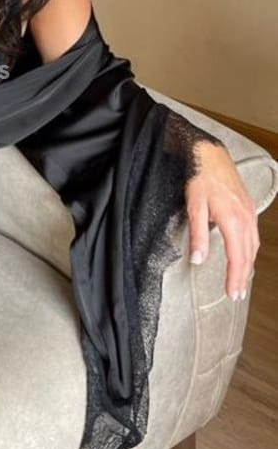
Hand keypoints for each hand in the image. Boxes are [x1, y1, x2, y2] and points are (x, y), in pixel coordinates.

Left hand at [185, 140, 260, 300]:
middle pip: (248, 255)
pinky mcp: (248, 207)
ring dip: (248, 265)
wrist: (210, 154)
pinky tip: (245, 254)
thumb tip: (199, 259)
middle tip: (237, 294)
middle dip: (243, 277)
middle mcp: (245, 218)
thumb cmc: (200, 178)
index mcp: (233, 221)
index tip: (232, 294)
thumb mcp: (194, 206)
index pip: (237, 257)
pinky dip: (250, 250)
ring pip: (253, 246)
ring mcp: (249, 213)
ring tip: (242, 280)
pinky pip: (253, 235)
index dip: (235, 278)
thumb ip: (198, 235)